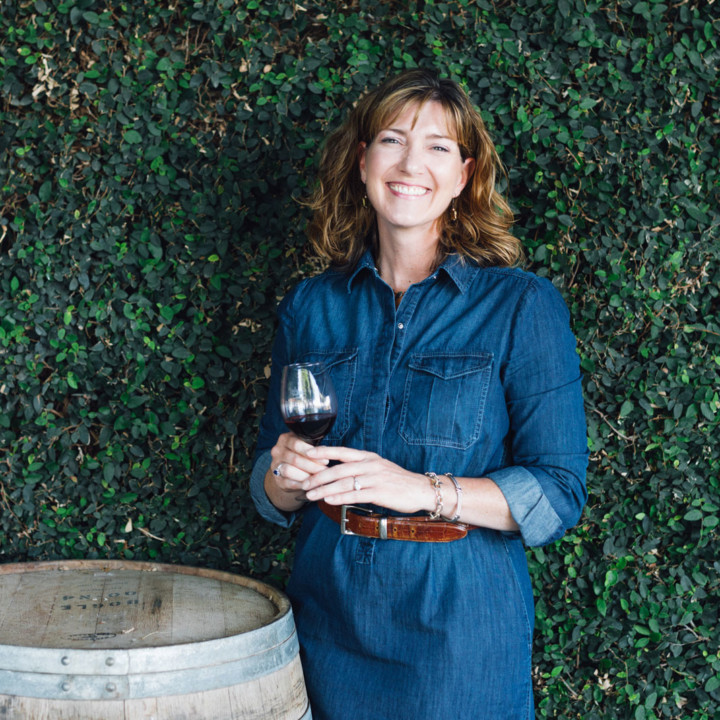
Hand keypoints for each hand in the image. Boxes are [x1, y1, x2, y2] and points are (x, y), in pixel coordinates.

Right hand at [265, 432, 328, 511]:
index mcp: (285, 439)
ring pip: (289, 470)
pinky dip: (301, 484)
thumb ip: (313, 446)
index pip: (297, 444)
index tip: (325, 460)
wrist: (291, 471)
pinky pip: (288, 482)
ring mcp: (275, 465)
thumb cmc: (303, 455)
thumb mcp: (306, 446)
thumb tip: (326, 451)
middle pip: (294, 459)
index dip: (312, 453)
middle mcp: (277, 451)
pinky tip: (311, 485)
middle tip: (325, 471)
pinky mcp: (277, 479)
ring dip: (306, 475)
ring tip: (318, 478)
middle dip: (312, 466)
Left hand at [301, 445, 434, 514]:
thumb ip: (360, 468)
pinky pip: (355, 495)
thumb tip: (338, 471)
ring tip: (310, 495)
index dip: (324, 451)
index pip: (342, 452)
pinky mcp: (380, 493)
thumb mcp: (378, 468)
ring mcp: (375, 478)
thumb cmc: (397, 481)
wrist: (421, 489)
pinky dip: (340, 497)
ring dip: (324, 489)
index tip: (308, 453)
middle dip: (318, 476)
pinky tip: (329, 500)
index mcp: (368, 457)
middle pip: (339, 469)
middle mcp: (370, 465)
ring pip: (344, 483)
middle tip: (304, 483)